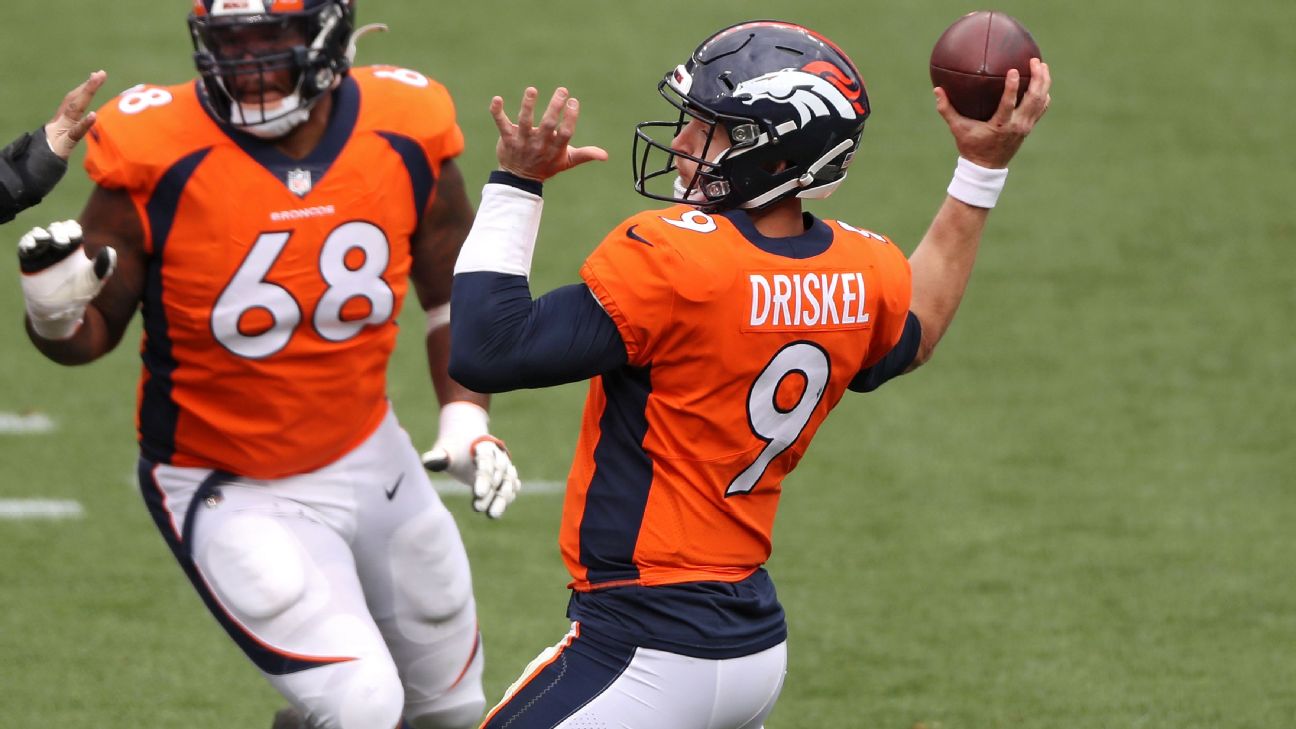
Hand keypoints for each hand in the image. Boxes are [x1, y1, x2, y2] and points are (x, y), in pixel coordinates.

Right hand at [18, 220, 115, 339]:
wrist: (59, 310)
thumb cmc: (79, 294)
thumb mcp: (94, 280)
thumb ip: (103, 266)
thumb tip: (110, 250)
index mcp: (74, 249)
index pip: (72, 229)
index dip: (72, 229)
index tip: (75, 237)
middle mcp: (58, 248)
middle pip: (56, 229)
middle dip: (59, 230)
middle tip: (63, 242)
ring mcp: (43, 253)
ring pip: (40, 234)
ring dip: (43, 234)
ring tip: (47, 240)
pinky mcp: (29, 261)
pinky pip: (26, 245)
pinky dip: (28, 241)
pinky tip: (34, 244)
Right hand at [44, 71, 106, 159]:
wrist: (34, 166)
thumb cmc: (51, 153)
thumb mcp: (66, 141)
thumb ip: (76, 132)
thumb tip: (91, 124)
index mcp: (63, 120)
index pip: (74, 100)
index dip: (85, 88)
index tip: (96, 75)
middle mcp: (62, 121)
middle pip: (75, 100)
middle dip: (88, 86)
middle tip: (101, 73)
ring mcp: (62, 130)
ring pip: (74, 109)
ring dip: (86, 93)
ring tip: (96, 80)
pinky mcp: (64, 143)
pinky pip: (75, 133)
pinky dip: (84, 124)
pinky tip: (94, 115)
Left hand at [421, 401, 520, 518]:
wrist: (467, 440)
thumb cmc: (454, 449)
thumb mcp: (445, 450)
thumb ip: (439, 457)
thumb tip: (427, 461)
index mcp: (483, 446)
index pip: (486, 462)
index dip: (484, 478)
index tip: (477, 494)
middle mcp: (498, 455)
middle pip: (498, 474)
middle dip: (490, 492)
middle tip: (478, 508)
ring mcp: (505, 466)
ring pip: (509, 482)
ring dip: (502, 499)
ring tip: (492, 515)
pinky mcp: (507, 476)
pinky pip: (511, 487)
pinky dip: (506, 498)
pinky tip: (496, 511)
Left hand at [490, 86, 607, 181]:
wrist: (520, 179)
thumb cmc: (547, 165)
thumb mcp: (567, 161)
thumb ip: (586, 155)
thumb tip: (606, 156)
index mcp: (555, 148)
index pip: (565, 132)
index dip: (570, 118)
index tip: (573, 102)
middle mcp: (539, 143)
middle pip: (547, 124)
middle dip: (554, 107)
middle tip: (562, 91)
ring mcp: (522, 141)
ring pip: (524, 121)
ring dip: (528, 105)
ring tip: (532, 90)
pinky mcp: (507, 138)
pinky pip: (501, 124)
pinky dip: (497, 112)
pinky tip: (497, 99)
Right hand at [935, 58, 1051, 168]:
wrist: (986, 168)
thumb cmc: (971, 147)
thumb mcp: (957, 129)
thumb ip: (947, 110)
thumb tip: (937, 90)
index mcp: (1000, 125)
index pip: (1009, 104)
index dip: (1012, 87)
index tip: (1014, 70)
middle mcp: (1017, 125)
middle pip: (1033, 99)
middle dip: (1037, 78)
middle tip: (1035, 61)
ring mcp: (1026, 127)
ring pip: (1041, 102)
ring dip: (1044, 83)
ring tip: (1042, 65)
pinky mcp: (1029, 127)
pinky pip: (1041, 108)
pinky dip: (1044, 94)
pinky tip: (1042, 83)